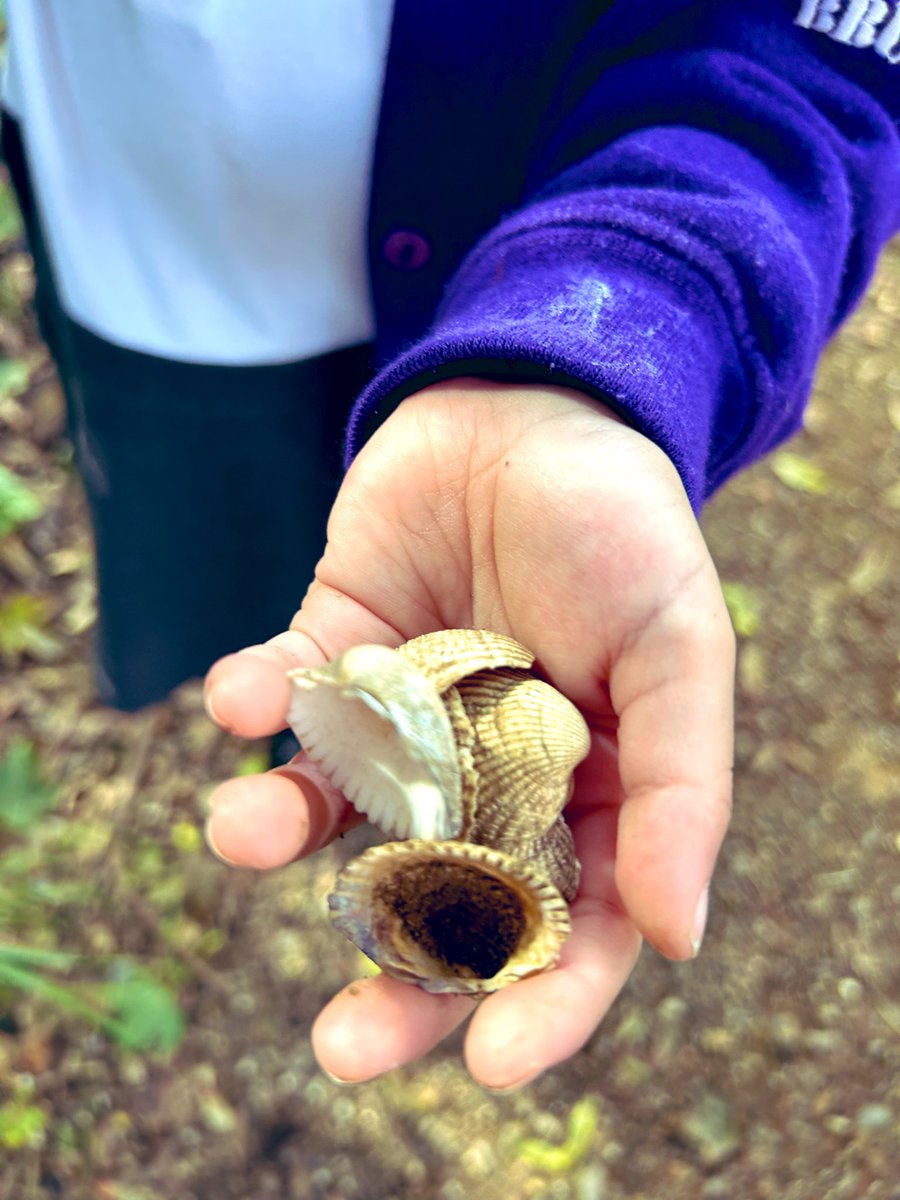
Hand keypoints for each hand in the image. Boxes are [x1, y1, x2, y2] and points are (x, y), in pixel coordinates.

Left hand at [202, 379, 734, 1089]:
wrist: (536, 403)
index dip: (540, 999)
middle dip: (394, 977)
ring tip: (245, 833)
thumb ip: (681, 790)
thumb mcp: (680, 651)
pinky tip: (245, 692)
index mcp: (585, 791)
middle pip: (441, 903)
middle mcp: (486, 774)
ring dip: (282, 832)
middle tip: (342, 1049)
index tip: (492, 1062)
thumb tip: (677, 939)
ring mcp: (403, 717)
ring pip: (337, 814)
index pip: (569, 925)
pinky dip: (256, 699)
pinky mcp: (336, 647)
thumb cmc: (626, 529)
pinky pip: (285, 695)